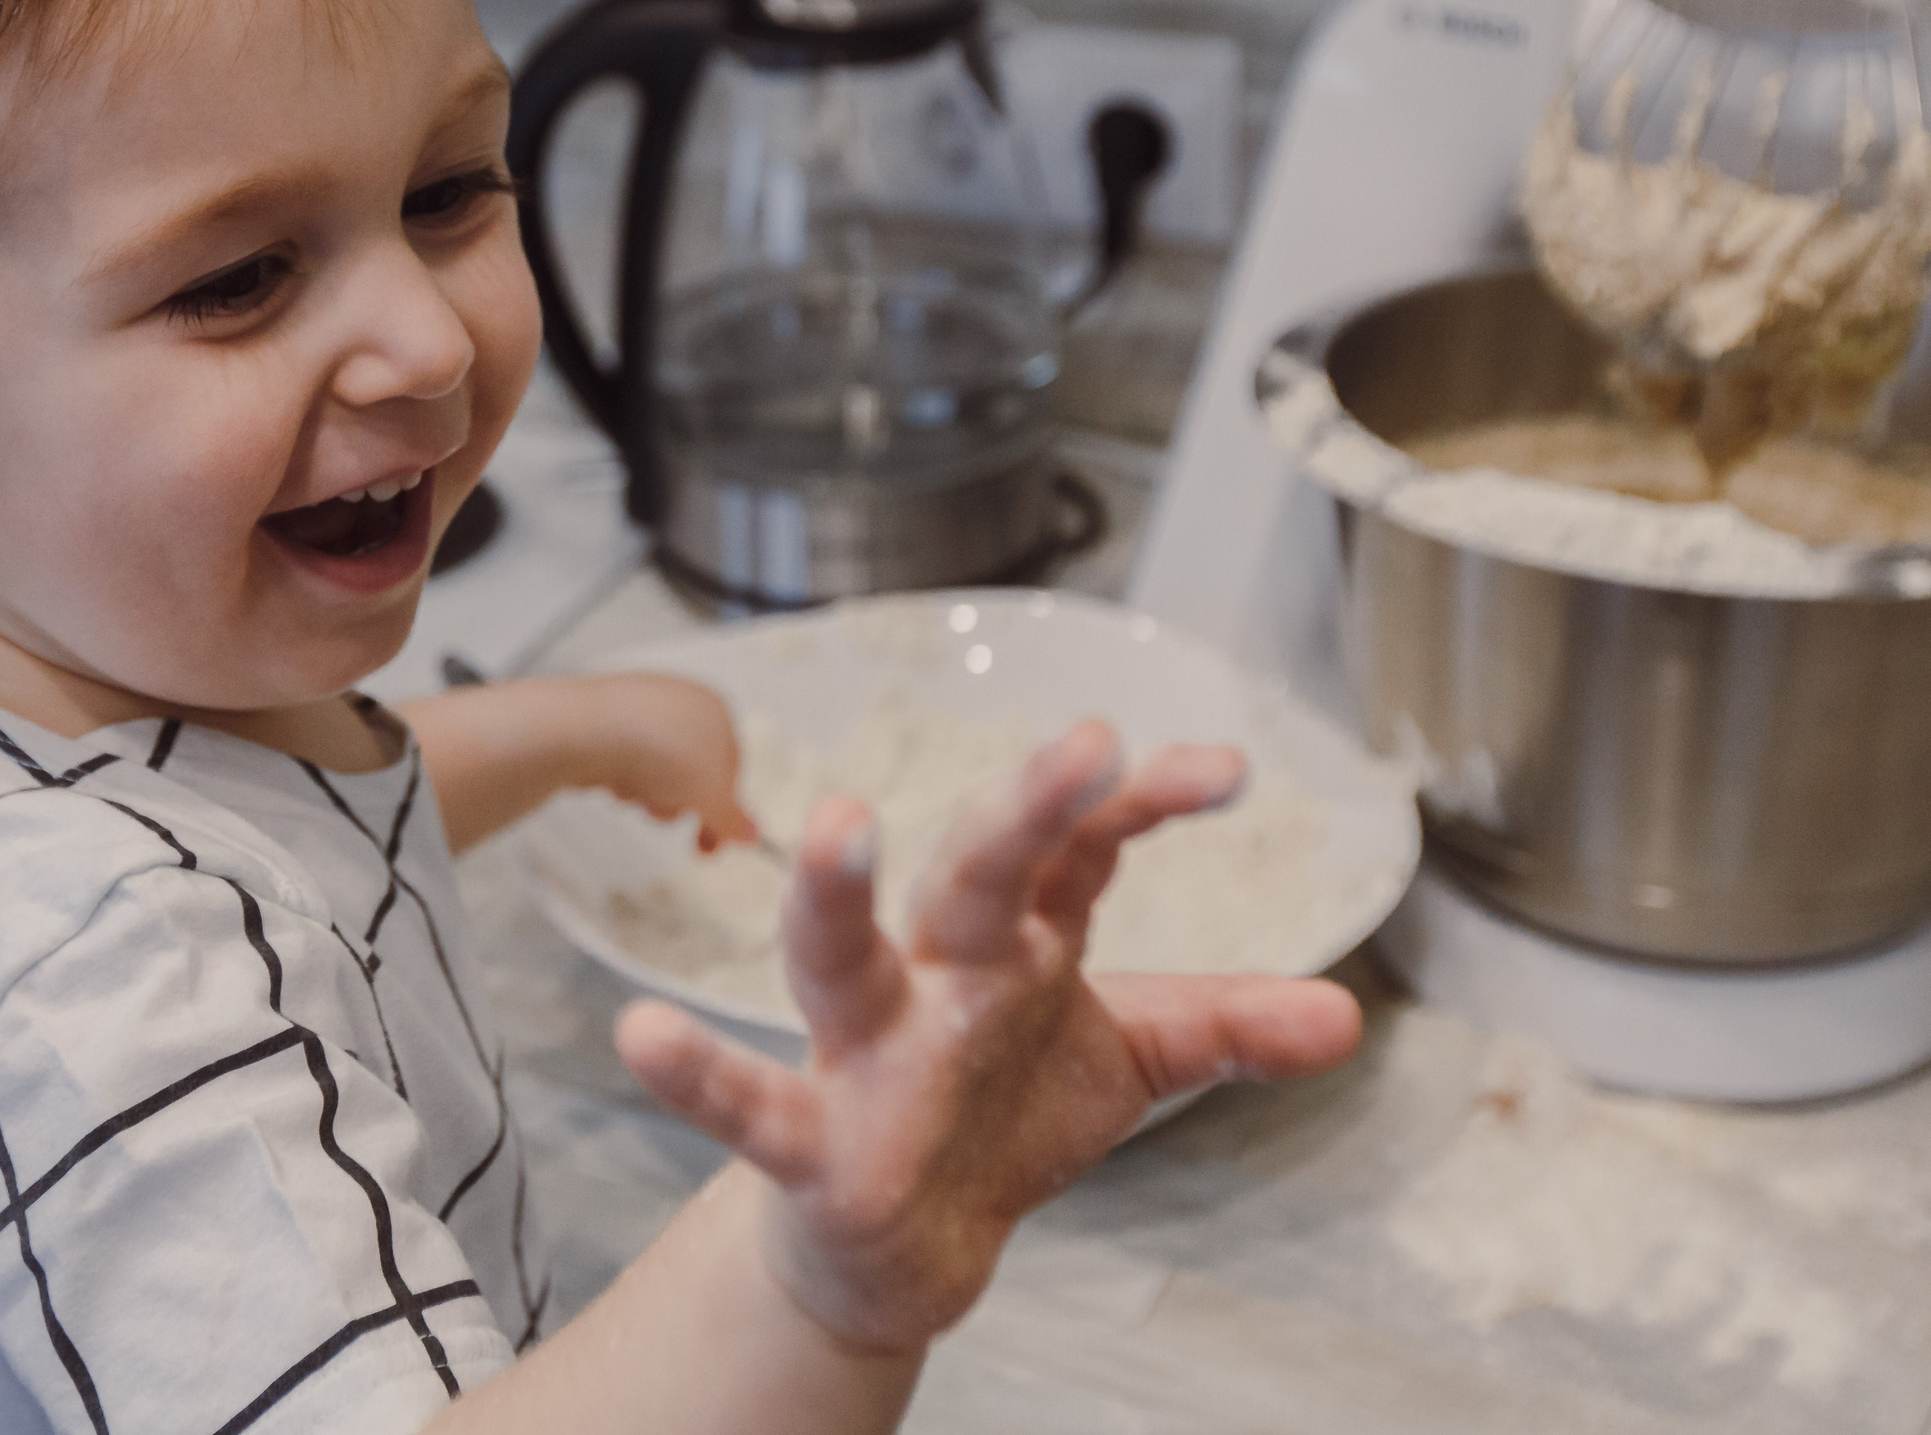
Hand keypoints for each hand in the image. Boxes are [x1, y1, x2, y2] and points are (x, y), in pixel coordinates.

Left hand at [577, 671, 761, 851]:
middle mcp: (681, 701)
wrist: (589, 731)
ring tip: (636, 794)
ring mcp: (640, 708)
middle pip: (691, 771)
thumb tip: (750, 835)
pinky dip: (622, 778)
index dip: (723, 811)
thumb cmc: (661, 751)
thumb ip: (733, 820)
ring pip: (657, 770)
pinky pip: (624, 761)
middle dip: (679, 802)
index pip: (732, 767)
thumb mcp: (711, 797)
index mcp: (716, 709)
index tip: (709, 844)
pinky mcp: (605, 720)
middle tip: (663, 815)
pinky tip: (612, 782)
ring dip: (649, 794)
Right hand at [613, 721, 1363, 1351]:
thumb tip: (1347, 1018)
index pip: (1079, 852)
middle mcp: (935, 976)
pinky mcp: (809, 1138)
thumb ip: (1225, 1029)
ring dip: (835, 896)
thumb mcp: (1125, 1063)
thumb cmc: (1000, 1114)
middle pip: (974, 878)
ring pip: (837, 960)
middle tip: (1086, 746)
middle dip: (1024, 814)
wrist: (903, 1242)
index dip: (1143, 806)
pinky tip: (640, 1039)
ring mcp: (865, 1049)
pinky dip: (697, 1076)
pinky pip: (748, 1103)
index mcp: (1015, 944)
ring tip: (842, 823)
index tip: (1223, 770)